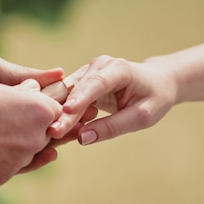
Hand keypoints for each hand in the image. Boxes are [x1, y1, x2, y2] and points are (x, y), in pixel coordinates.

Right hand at [0, 78, 62, 186]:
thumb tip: (34, 89)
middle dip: (31, 126)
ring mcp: (20, 160)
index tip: (27, 102)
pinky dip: (1, 158)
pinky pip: (9, 166)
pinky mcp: (3, 176)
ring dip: (16, 143)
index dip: (39, 105)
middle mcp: (36, 138)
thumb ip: (20, 88)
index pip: (54, 109)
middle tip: (9, 118)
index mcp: (39, 110)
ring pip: (27, 152)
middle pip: (44, 133)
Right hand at [47, 55, 177, 144]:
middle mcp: (99, 65)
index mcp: (118, 69)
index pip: (96, 84)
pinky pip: (66, 97)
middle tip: (50, 132)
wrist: (156, 83)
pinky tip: (49, 126)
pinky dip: (57, 111)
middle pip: (76, 90)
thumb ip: (112, 127)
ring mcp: (87, 71)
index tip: (66, 112)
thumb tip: (82, 138)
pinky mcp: (81, 81)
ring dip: (55, 112)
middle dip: (62, 111)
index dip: (80, 98)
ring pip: (66, 93)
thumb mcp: (142, 116)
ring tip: (47, 132)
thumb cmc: (153, 99)